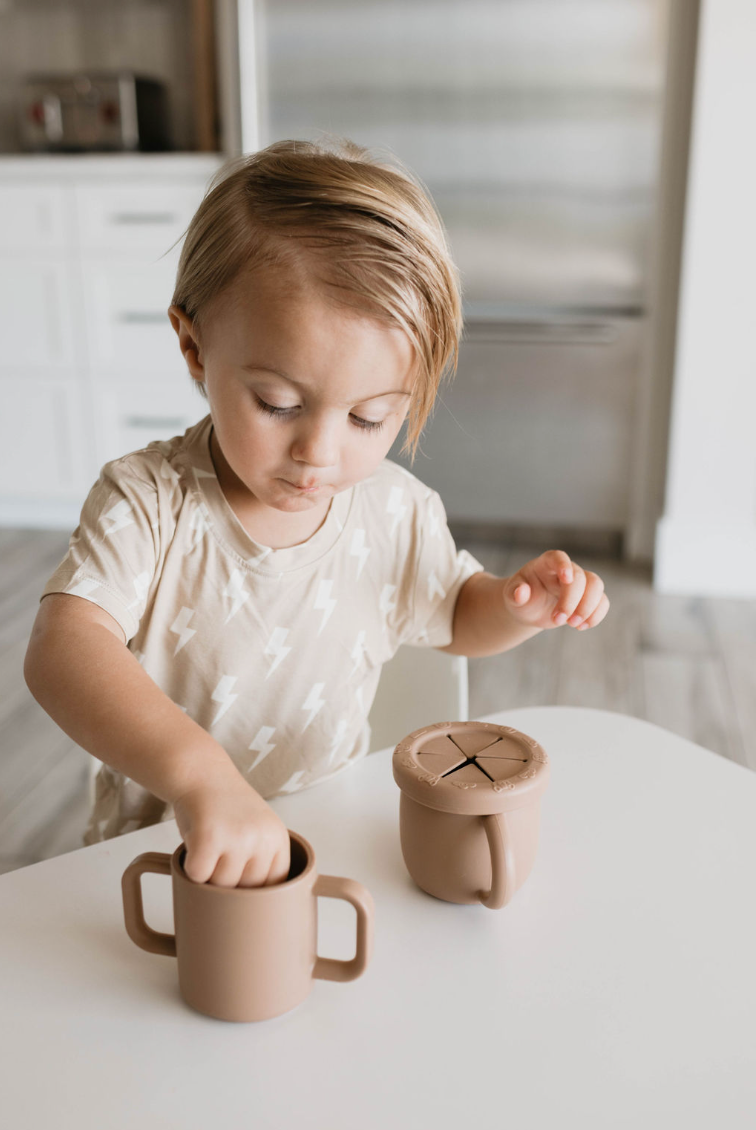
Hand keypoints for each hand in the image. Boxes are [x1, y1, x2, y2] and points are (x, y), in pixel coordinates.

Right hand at [173, 774, 290, 887]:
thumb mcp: (256, 829)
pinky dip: (190, 868)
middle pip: (246, 891)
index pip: (274, 885)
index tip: (241, 887)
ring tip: (208, 850)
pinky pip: (198, 876)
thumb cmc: (225, 806)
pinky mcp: (210, 838)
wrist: (201, 773)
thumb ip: (260, 860)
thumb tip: (253, 909)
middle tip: (218, 860)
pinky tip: (194, 847)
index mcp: (278, 838)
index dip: (254, 891)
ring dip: (208, 876)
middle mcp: (262, 838)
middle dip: (228, 884)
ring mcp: (237, 838)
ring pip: (221, 886)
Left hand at [502, 549, 608, 631]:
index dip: (564, 565)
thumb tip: (520, 592)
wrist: (531, 609)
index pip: (558, 557)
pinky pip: (602, 601)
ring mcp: (580, 582)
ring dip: (588, 608)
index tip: (566, 578)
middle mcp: (566, 569)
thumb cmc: (521, 598)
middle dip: (571, 602)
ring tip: (573, 625)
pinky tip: (581, 627)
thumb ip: (515, 593)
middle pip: (580, 578)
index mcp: (546, 564)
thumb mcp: (511, 596)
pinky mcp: (589, 597)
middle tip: (558, 621)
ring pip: (596, 585)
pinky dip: (596, 615)